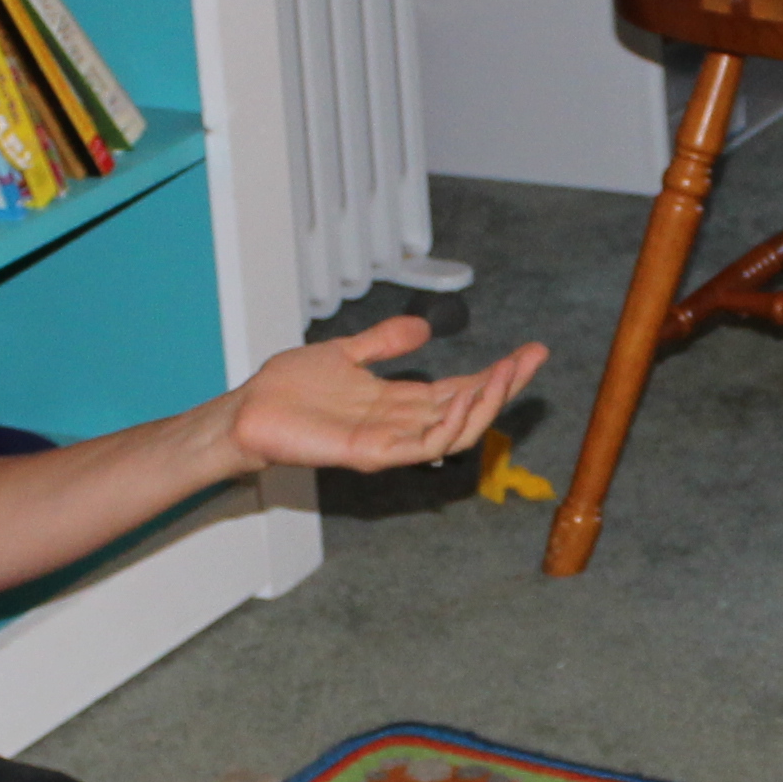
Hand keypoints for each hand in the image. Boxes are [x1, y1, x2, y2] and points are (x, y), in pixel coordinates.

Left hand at [224, 316, 547, 475]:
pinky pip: (423, 444)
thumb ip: (383, 343)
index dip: (496, 374)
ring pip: (456, 430)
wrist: (248, 412)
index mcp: (398, 402)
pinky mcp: (371, 454)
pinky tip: (466, 394)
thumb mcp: (344, 353)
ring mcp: (389, 442)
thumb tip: (423, 328)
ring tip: (506, 373)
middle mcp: (401, 424)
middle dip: (505, 385)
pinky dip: (450, 423)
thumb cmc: (288, 390)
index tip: (530, 351)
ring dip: (485, 403)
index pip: (460, 390)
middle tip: (534, 357)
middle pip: (468, 409)